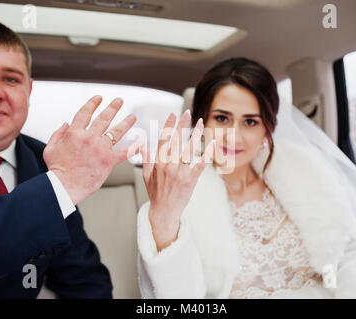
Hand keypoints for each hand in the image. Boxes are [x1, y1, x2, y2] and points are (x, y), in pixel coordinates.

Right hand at [43, 95, 139, 204]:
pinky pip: (124, 152)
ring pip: (116, 131)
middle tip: (119, 101)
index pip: (85, 113)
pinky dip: (134, 148)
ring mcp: (100, 148)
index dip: (92, 104)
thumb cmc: (57, 171)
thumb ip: (57, 134)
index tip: (98, 98)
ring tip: (133, 117)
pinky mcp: (108, 160)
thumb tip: (65, 124)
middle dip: (113, 107)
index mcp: (74, 133)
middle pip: (104, 118)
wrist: (64, 187)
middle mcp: (89, 137)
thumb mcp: (50, 149)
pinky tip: (141, 143)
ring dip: (126, 122)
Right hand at [139, 110, 214, 250]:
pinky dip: (206, 155)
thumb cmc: (156, 194)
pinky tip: (212, 145)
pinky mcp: (190, 181)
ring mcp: (179, 173)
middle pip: (176, 141)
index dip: (168, 125)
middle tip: (188, 112)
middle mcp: (167, 165)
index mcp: (157, 162)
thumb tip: (143, 145)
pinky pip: (199, 165)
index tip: (174, 114)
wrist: (164, 213)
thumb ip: (146, 159)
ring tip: (201, 123)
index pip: (162, 139)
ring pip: (188, 150)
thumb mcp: (146, 176)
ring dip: (195, 135)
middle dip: (182, 125)